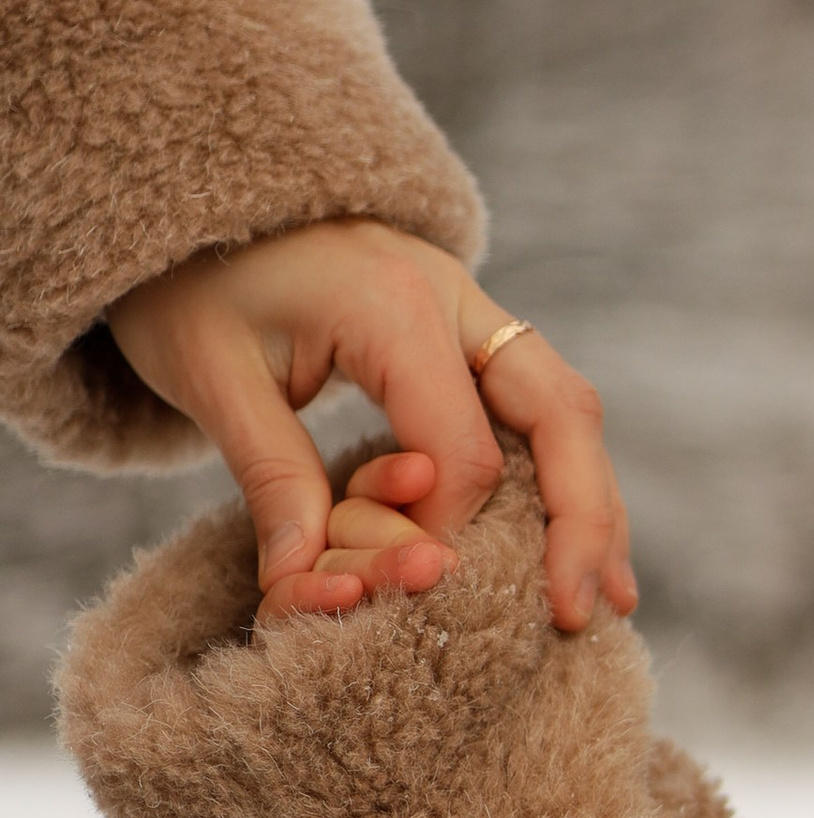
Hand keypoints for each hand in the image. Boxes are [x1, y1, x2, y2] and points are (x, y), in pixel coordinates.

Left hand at [105, 219, 636, 634]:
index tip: (403, 586)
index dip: (443, 533)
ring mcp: (477, 310)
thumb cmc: (197, 288)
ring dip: (595, 505)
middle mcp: (459, 297)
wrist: (207, 205)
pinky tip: (582, 545)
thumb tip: (307, 586)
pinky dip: (569, 477)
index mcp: (394, 305)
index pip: (461, 450)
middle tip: (578, 612)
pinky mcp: (475, 331)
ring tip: (611, 597)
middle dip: (581, 520)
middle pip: (561, 414)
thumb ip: (271, 480)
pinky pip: (545, 407)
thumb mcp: (211, 379)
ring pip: (570, 409)